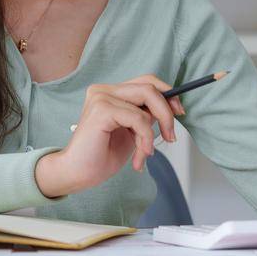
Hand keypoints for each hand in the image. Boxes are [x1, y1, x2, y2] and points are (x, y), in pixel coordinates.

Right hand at [35, 74, 186, 198]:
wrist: (77, 174)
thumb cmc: (100, 156)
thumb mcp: (131, 132)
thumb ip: (144, 116)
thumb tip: (169, 107)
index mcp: (110, 93)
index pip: (146, 81)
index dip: (167, 93)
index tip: (179, 111)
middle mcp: (104, 90)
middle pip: (149, 87)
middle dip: (167, 112)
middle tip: (171, 136)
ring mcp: (101, 97)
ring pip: (147, 100)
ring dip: (154, 132)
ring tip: (146, 152)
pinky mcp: (101, 110)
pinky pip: (139, 118)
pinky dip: (146, 138)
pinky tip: (140, 156)